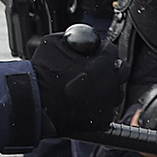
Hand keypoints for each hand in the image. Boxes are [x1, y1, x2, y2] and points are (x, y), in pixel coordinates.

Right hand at [30, 24, 123, 138]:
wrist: (36, 103)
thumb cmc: (42, 75)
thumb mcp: (54, 43)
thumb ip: (75, 39)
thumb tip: (83, 38)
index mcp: (102, 62)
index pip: (111, 50)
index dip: (102, 52)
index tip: (96, 55)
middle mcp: (110, 82)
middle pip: (120, 70)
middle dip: (110, 69)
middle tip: (97, 70)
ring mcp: (108, 102)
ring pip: (116, 92)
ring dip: (106, 88)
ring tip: (89, 89)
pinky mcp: (103, 119)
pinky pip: (106, 110)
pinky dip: (98, 106)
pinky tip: (85, 103)